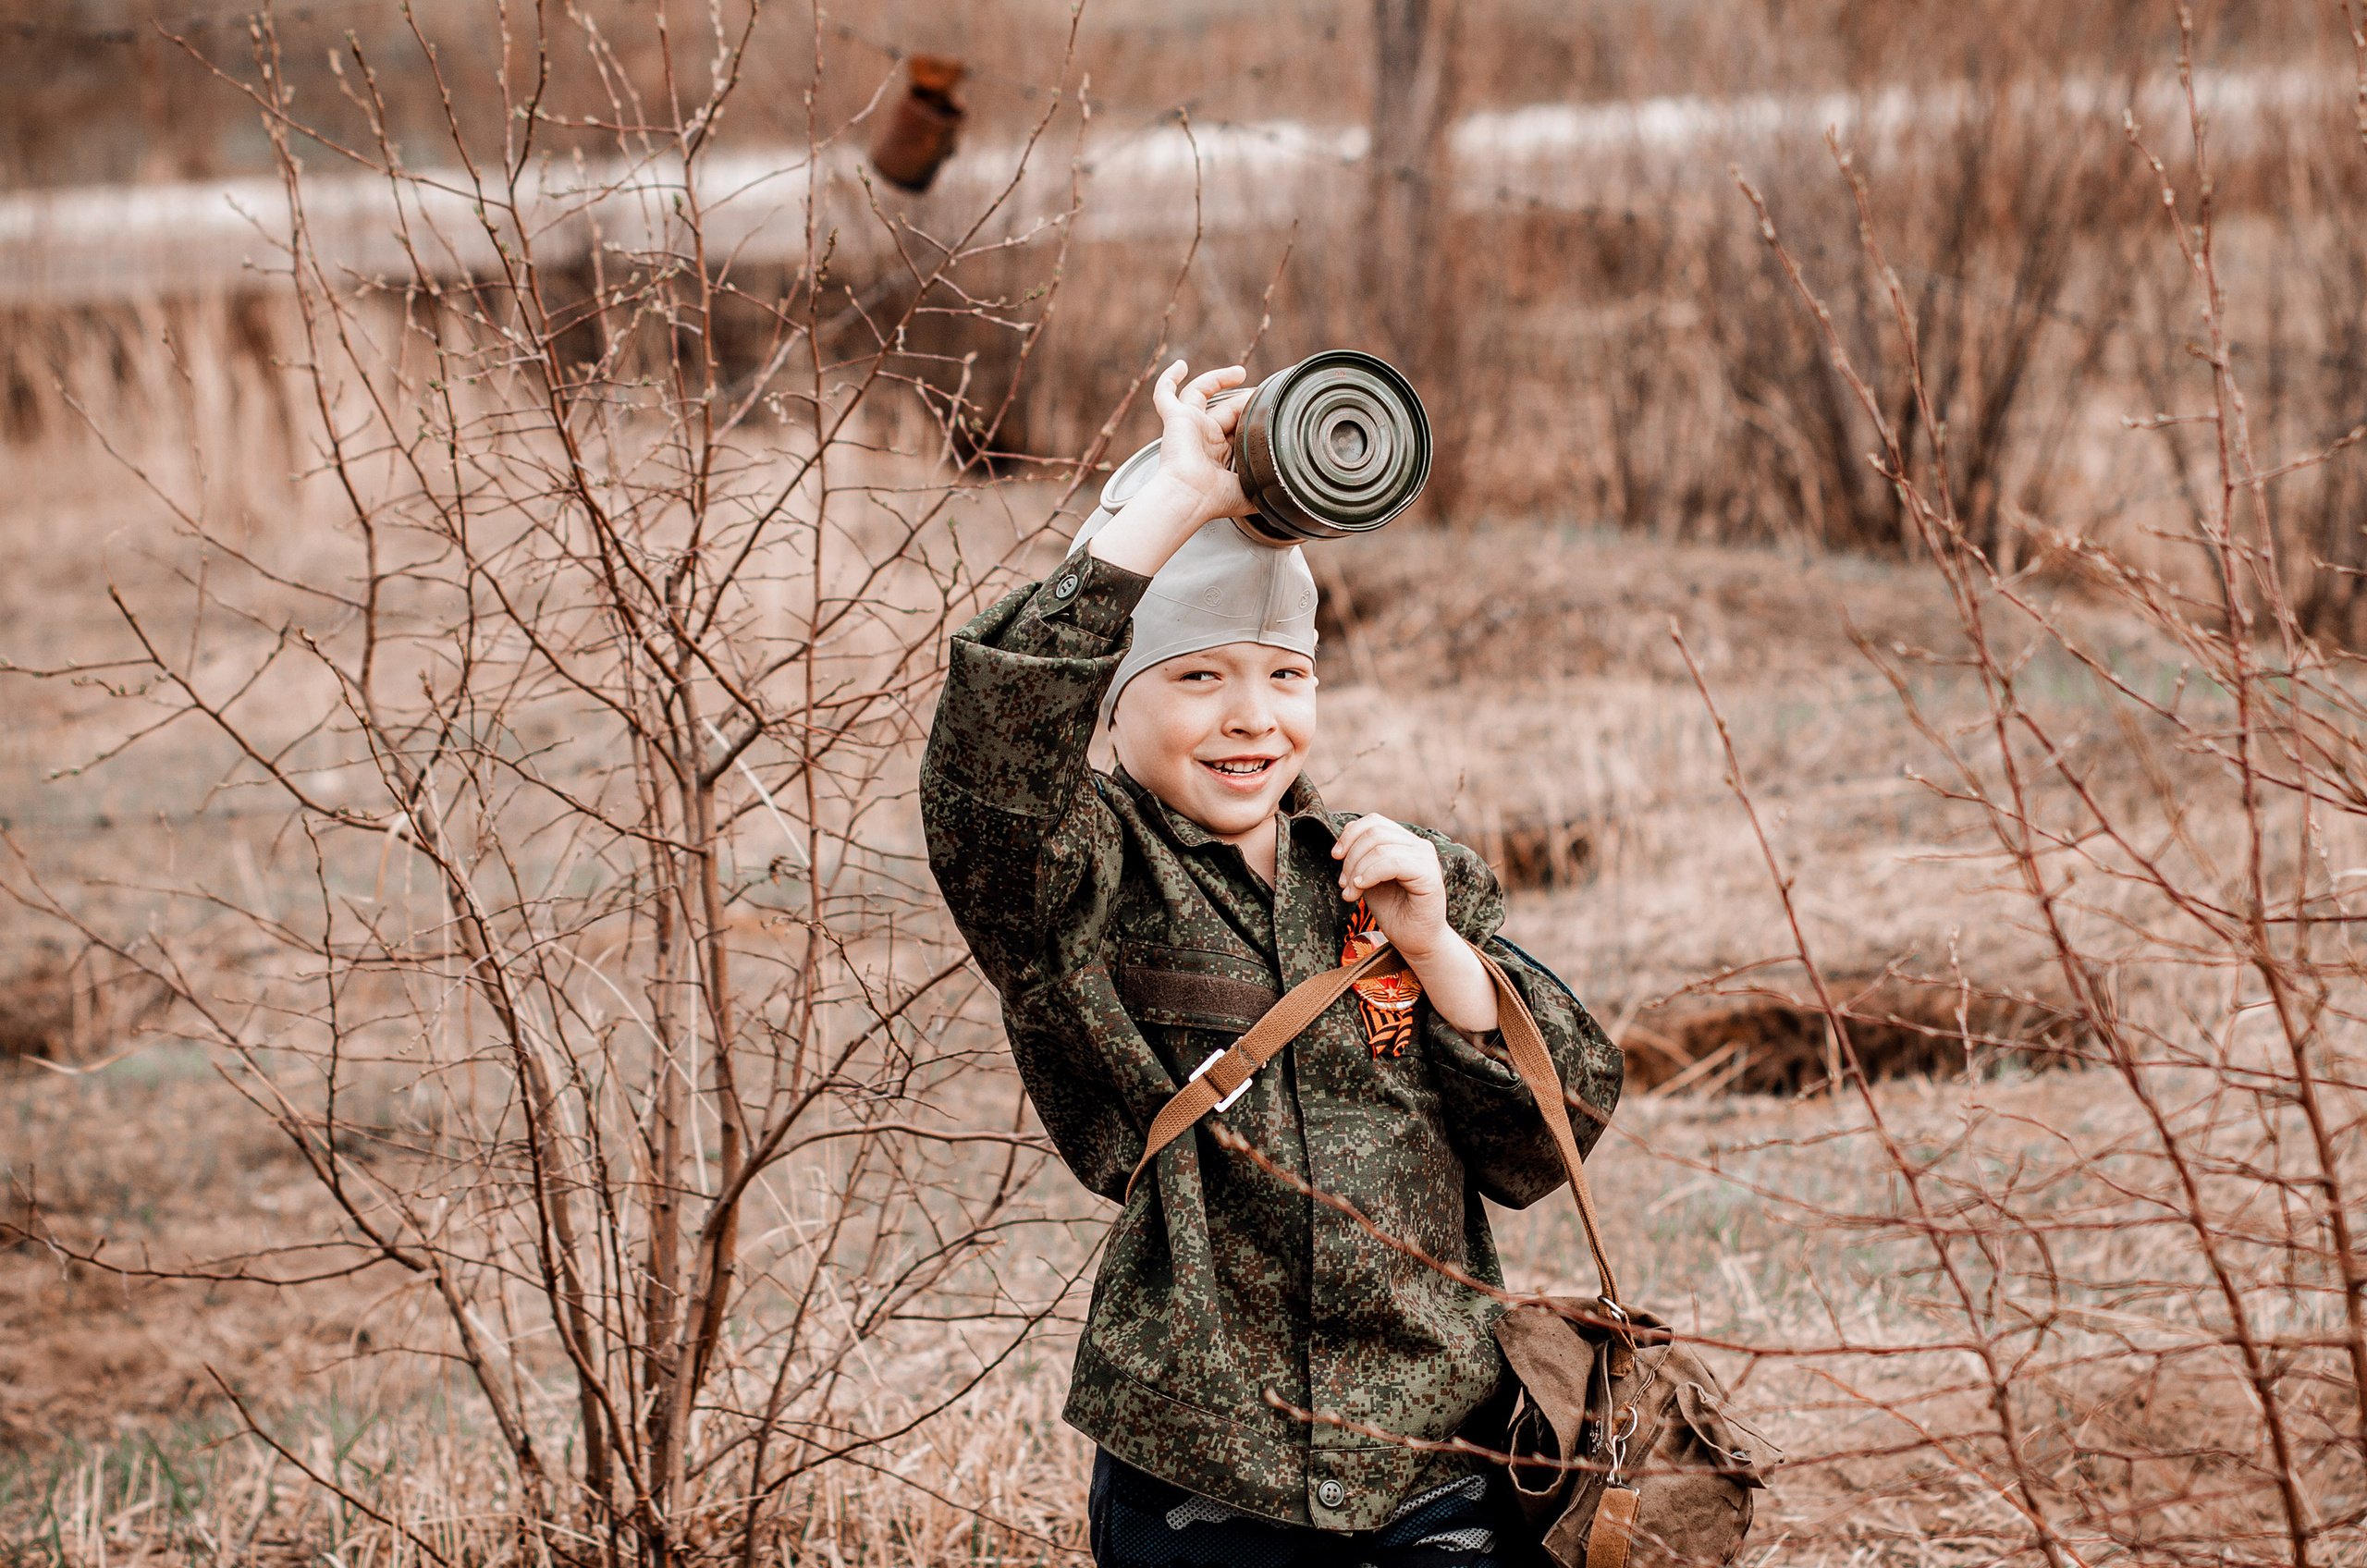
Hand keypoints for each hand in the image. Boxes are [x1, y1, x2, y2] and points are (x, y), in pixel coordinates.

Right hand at [1147, 359, 1254, 520]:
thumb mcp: (1251, 490)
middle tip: (1264, 394)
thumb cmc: (1214, 499)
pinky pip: (1165, 394)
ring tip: (1240, 373)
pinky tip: (1181, 366)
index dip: (1253, 415)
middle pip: (1227, 408)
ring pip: (1201, 393)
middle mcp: (1204, 437)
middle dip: (1245, 400)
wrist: (1189, 497)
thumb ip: (1266, 482)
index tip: (1270, 409)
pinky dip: (1170, 378)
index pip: (1238, 425)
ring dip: (1219, 379)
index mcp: (1219, 453)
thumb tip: (1290, 481)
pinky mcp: (1174, 418)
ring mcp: (1188, 426)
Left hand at [1332, 814, 1499, 1033]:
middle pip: (1374, 832)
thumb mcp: (1370, 879)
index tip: (1335, 856)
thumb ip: (1362, 858)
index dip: (1350, 834)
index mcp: (1405, 842)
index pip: (1374, 821)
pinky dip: (1370, 874)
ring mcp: (1426, 858)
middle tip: (1343, 883)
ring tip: (1350, 892)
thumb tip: (1342, 843)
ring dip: (1357, 869)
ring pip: (1380, 847)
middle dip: (1351, 856)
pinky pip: (1392, 863)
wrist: (1416, 941)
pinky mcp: (1429, 875)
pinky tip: (1360, 888)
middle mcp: (1419, 845)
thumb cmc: (1394, 912)